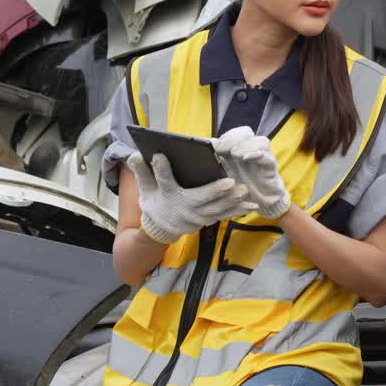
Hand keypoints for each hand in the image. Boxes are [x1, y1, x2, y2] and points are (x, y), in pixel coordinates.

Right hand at [129, 152, 255, 244]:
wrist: (159, 230)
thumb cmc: (154, 203)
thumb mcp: (145, 189)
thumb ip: (141, 172)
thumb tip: (134, 155)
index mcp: (168, 196)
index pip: (163, 181)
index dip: (160, 169)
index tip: (160, 156)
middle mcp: (184, 208)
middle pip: (201, 199)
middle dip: (216, 191)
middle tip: (231, 183)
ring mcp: (197, 217)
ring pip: (216, 209)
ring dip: (231, 201)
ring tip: (244, 192)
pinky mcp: (206, 221)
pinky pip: (223, 216)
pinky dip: (236, 211)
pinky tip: (250, 205)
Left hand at [213, 127, 290, 219]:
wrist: (257, 204)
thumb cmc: (237, 188)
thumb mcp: (222, 177)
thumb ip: (212, 166)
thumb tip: (196, 157)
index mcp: (237, 150)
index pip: (233, 134)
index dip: (224, 137)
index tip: (213, 146)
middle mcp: (250, 151)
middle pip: (246, 132)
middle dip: (233, 138)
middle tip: (221, 148)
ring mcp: (262, 159)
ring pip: (260, 141)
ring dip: (246, 145)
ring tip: (234, 153)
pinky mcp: (270, 169)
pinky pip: (268, 157)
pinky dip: (258, 155)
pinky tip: (247, 158)